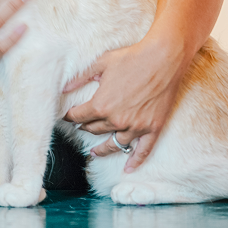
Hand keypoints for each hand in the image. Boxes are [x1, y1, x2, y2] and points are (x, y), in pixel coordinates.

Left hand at [62, 35, 186, 171]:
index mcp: (101, 104)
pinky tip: (129, 168)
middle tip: (81, 126)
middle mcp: (117, 120)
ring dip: (103, 148)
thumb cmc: (132, 58)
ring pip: (114, 143)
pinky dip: (136, 161)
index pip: (79, 116)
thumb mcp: (101, 63)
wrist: (163, 58)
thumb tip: (64, 87)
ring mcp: (136, 126)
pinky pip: (143, 150)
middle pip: (95, 129)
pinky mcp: (153, 128)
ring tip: (95, 152)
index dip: (70, 116)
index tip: (67, 116)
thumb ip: (81, 77)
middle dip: (86, 127)